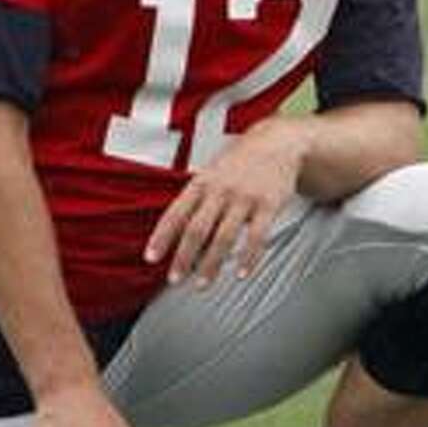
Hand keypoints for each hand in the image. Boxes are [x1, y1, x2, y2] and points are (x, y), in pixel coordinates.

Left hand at [145, 118, 307, 287]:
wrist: (277, 141)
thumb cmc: (238, 162)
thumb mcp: (211, 173)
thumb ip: (195, 200)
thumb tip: (177, 235)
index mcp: (201, 183)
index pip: (175, 213)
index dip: (161, 237)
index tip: (150, 258)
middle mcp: (220, 190)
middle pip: (197, 229)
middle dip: (183, 257)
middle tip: (174, 279)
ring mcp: (245, 198)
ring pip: (224, 237)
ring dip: (211, 265)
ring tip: (202, 284)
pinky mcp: (269, 204)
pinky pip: (257, 236)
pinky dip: (249, 258)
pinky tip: (242, 275)